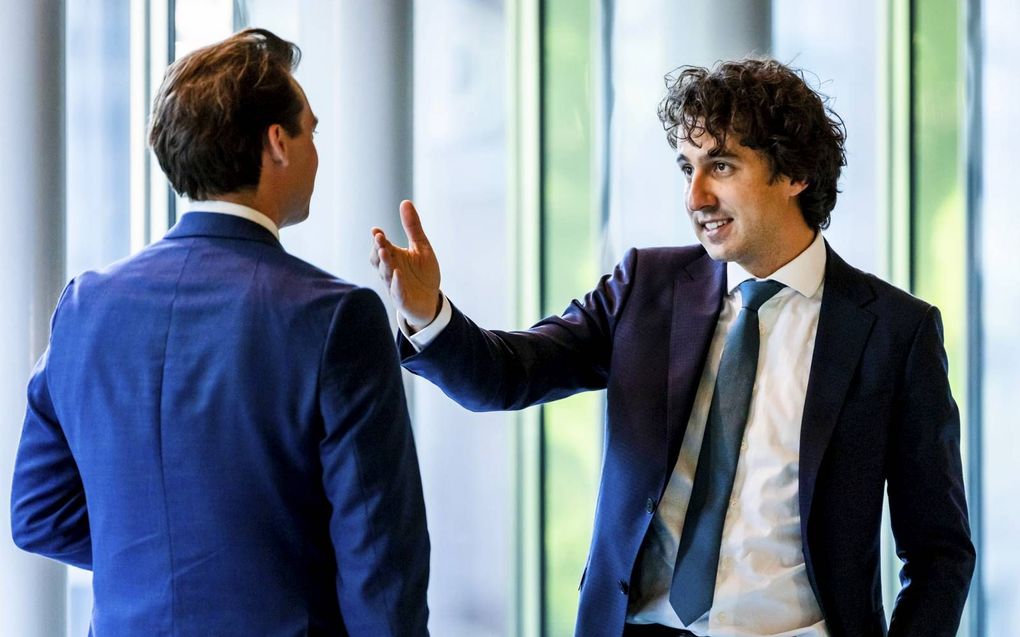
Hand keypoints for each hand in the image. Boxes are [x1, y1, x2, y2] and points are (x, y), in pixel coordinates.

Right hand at [370, 200, 441, 331]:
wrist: (431, 301)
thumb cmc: (423, 274)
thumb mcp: (422, 247)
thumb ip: (413, 228)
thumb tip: (405, 202)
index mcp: (393, 257)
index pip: (381, 246)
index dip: (378, 239)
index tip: (376, 230)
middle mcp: (390, 270)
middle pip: (379, 259)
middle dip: (378, 249)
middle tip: (379, 238)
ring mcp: (395, 285)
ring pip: (385, 274)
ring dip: (385, 263)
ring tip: (385, 251)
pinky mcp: (402, 299)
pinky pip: (397, 292)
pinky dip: (396, 283)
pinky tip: (398, 274)